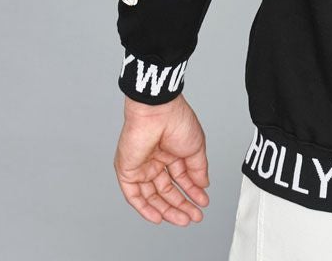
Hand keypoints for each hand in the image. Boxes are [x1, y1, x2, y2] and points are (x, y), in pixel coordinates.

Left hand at [114, 93, 210, 225]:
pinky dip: (145, 208)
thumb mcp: (195, 148)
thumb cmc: (177, 121)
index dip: (193, 192)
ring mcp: (141, 167)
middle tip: (194, 216)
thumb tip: (203, 185)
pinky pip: (134, 195)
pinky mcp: (128, 171)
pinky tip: (158, 216)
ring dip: (167, 209)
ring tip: (183, 219)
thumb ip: (199, 169)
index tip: (203, 202)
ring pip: (153, 196)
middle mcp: (156, 161)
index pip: (181, 179)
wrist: (157, 112)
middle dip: (182, 204)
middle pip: (168, 190)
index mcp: (172, 153)